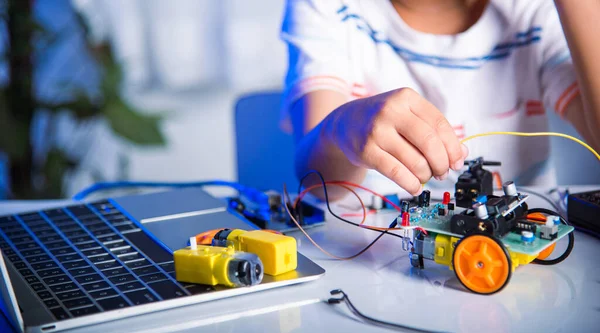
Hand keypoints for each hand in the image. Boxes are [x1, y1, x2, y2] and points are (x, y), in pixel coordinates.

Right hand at [322, 88, 468, 194]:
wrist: (344, 123)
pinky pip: (397, 172)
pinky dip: (411, 184)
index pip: (439, 124)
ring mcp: (377, 131)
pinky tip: (414, 186)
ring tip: (424, 177)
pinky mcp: (366, 151)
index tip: (457, 162)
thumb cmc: (382, 120)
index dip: (453, 147)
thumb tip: (461, 154)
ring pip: (415, 160)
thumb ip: (433, 130)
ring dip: (425, 175)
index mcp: (406, 98)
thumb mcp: (407, 115)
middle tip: (442, 173)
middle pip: (430, 142)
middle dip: (441, 163)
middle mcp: (391, 111)